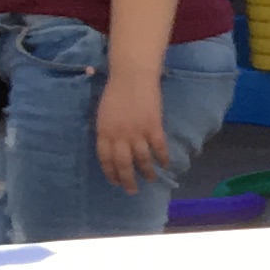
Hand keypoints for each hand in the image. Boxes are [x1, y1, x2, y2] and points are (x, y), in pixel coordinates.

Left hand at [94, 71, 170, 193]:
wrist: (132, 77)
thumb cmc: (115, 93)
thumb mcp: (103, 114)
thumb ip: (107, 132)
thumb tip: (113, 147)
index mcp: (104, 132)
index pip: (105, 159)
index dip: (110, 173)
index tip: (115, 182)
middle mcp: (119, 136)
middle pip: (123, 164)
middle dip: (128, 180)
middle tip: (132, 191)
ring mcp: (137, 133)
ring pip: (142, 159)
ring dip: (147, 172)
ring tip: (152, 179)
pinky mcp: (154, 128)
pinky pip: (159, 148)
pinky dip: (163, 158)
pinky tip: (165, 165)